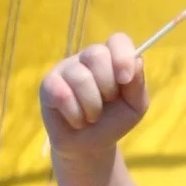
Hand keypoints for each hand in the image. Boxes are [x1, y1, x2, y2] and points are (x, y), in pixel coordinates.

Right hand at [39, 33, 148, 157]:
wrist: (90, 145)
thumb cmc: (113, 121)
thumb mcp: (135, 106)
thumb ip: (137, 83)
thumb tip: (136, 60)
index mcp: (112, 59)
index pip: (118, 40)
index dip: (122, 57)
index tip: (125, 80)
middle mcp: (88, 58)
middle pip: (97, 55)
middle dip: (107, 86)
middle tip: (107, 102)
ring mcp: (66, 69)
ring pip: (80, 77)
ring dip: (92, 106)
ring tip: (92, 117)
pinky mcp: (48, 85)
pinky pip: (62, 93)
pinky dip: (75, 113)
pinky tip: (77, 120)